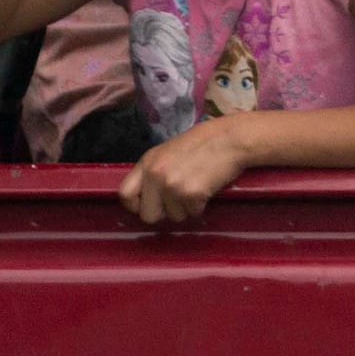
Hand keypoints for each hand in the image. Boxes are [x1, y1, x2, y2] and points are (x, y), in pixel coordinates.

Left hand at [120, 123, 246, 226]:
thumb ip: (153, 172)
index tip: (148, 205)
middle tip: (178, 199)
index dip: (136, 206)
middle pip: (148, 215)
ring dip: (186, 208)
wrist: (229, 139)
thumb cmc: (201, 143)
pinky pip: (192, 213)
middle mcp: (155, 175)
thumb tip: (146, 197)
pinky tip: (206, 187)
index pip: (125, 195)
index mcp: (147, 163)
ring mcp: (173, 186)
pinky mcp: (192, 194)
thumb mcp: (168, 152)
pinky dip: (201, 205)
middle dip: (164, 212)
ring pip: (174, 217)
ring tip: (196, 186)